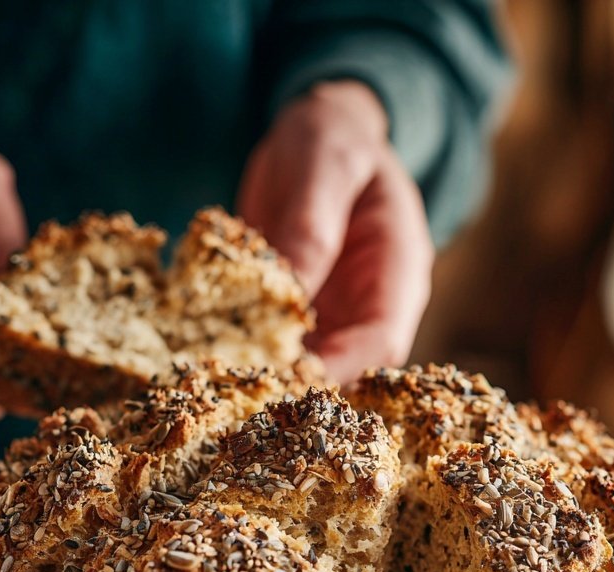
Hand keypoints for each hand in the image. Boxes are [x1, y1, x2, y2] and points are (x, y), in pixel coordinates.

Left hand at [238, 81, 433, 381]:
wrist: (320, 134)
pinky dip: (252, 356)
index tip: (293, 381)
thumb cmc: (333, 137)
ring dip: (274, 378)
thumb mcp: (325, 162)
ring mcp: (337, 313)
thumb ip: (312, 222)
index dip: (343, 368)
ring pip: (314, 366)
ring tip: (225, 384)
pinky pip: (281, 347)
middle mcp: (373, 303)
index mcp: (398, 269)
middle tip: (246, 394)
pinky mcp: (302, 315)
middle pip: (350, 368)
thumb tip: (291, 290)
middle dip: (303, 387)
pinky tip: (215, 360)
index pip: (383, 340)